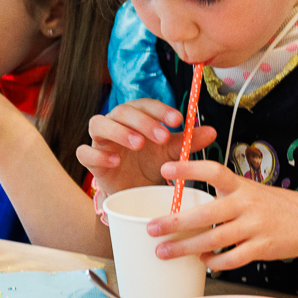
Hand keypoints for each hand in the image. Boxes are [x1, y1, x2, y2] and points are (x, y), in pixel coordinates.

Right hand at [77, 98, 219, 197]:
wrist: (135, 193)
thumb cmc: (150, 165)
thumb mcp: (171, 153)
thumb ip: (188, 142)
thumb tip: (212, 131)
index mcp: (136, 117)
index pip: (144, 104)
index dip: (160, 109)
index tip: (178, 120)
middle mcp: (116, 123)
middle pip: (122, 111)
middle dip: (143, 121)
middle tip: (163, 136)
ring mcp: (101, 141)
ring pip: (98, 124)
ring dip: (119, 131)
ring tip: (139, 143)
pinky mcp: (90, 160)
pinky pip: (84, 152)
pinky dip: (98, 154)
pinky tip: (116, 161)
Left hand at [149, 160, 297, 270]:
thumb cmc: (276, 207)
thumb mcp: (250, 191)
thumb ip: (223, 196)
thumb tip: (185, 207)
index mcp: (241, 186)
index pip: (213, 171)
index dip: (188, 168)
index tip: (165, 169)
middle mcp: (246, 204)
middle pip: (206, 213)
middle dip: (175, 222)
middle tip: (151, 228)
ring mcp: (255, 227)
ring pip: (214, 239)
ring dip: (185, 247)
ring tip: (163, 251)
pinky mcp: (262, 248)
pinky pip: (232, 258)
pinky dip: (214, 262)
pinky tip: (202, 261)